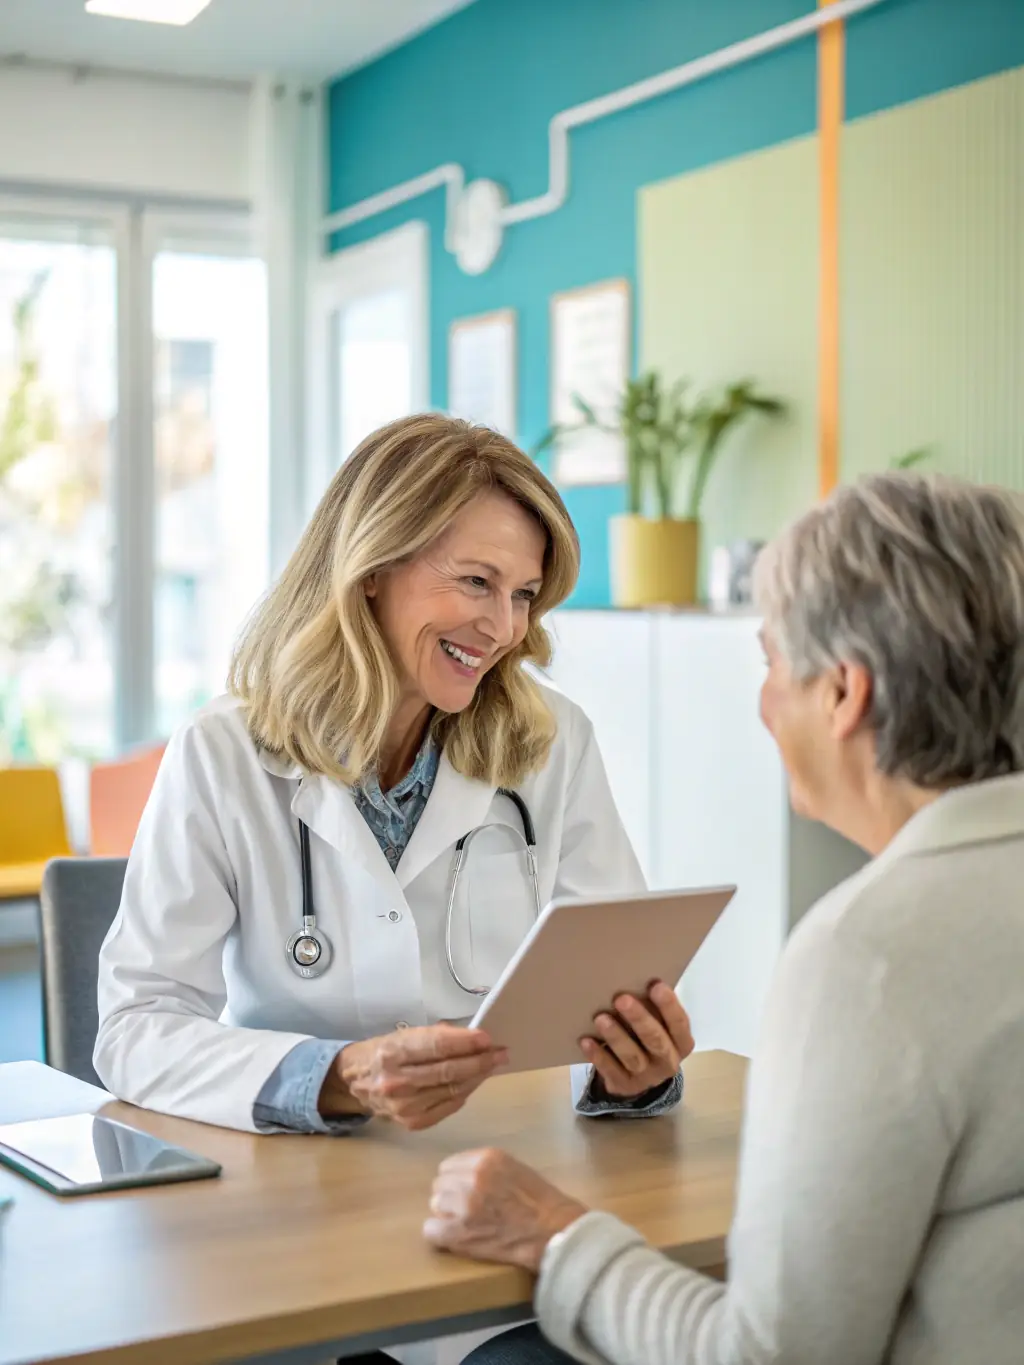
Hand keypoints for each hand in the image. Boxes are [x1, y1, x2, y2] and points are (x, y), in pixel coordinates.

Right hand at [319, 1024, 506, 1130]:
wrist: (356, 1081)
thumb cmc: (384, 1051)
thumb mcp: (402, 1035)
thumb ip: (435, 1036)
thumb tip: (472, 1038)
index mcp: (392, 1053)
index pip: (436, 1046)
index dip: (464, 1043)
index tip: (487, 1038)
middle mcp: (396, 1081)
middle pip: (448, 1071)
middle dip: (479, 1061)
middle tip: (500, 1053)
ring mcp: (404, 1107)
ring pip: (451, 1090)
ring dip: (477, 1077)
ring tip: (492, 1065)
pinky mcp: (412, 1123)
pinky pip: (448, 1107)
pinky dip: (464, 1093)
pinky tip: (473, 1082)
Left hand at [424, 1148, 586, 1272]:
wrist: (555, 1233)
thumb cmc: (541, 1202)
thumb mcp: (514, 1168)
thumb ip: (486, 1168)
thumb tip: (460, 1175)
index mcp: (487, 1158)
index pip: (449, 1166)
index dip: (456, 1181)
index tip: (466, 1192)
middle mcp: (472, 1177)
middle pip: (439, 1185)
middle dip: (450, 1197)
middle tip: (468, 1211)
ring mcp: (464, 1205)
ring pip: (435, 1206)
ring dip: (447, 1216)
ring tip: (466, 1225)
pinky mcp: (460, 1233)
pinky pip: (431, 1231)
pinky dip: (441, 1236)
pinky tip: (457, 1239)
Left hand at [580, 980, 693, 1098]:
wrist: (637, 1076)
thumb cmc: (647, 1036)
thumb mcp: (658, 1024)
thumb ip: (653, 1008)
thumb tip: (634, 977)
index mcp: (681, 1042)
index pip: (679, 1023)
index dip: (669, 1005)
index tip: (655, 985)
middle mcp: (668, 1061)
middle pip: (656, 1040)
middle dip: (639, 1019)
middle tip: (621, 999)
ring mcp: (647, 1077)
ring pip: (633, 1057)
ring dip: (616, 1036)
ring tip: (600, 1018)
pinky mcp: (625, 1086)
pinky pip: (611, 1071)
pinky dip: (598, 1055)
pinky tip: (586, 1041)